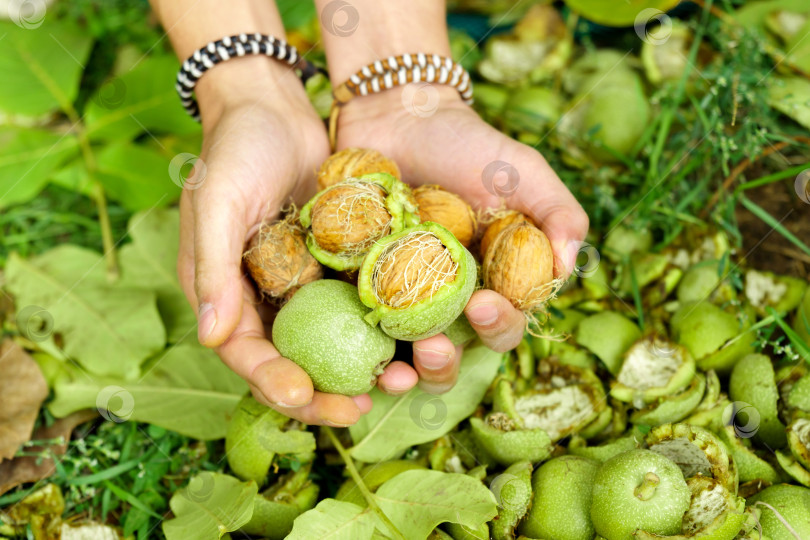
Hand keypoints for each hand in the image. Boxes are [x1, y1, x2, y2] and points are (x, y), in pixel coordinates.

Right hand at [177, 58, 371, 425]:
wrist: (274, 109)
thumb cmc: (234, 152)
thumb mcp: (217, 204)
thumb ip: (214, 269)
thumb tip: (213, 339)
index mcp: (226, 295)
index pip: (245, 354)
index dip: (271, 381)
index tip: (303, 396)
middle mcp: (266, 298)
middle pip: (293, 361)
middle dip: (322, 393)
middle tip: (355, 409)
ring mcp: (306, 284)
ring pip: (333, 341)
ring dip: (361, 366)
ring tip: (394, 382)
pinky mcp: (339, 265)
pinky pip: (360, 301)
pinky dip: (383, 322)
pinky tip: (413, 337)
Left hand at [336, 85, 588, 394]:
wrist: (399, 115)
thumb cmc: (467, 144)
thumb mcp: (523, 171)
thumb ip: (558, 213)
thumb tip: (567, 267)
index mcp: (491, 283)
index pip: (503, 324)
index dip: (499, 326)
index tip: (485, 305)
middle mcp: (445, 300)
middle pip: (452, 353)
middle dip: (445, 363)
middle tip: (434, 348)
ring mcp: (397, 296)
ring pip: (400, 352)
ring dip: (402, 369)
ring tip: (396, 364)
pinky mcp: (355, 285)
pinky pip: (353, 322)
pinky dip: (353, 340)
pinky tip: (349, 342)